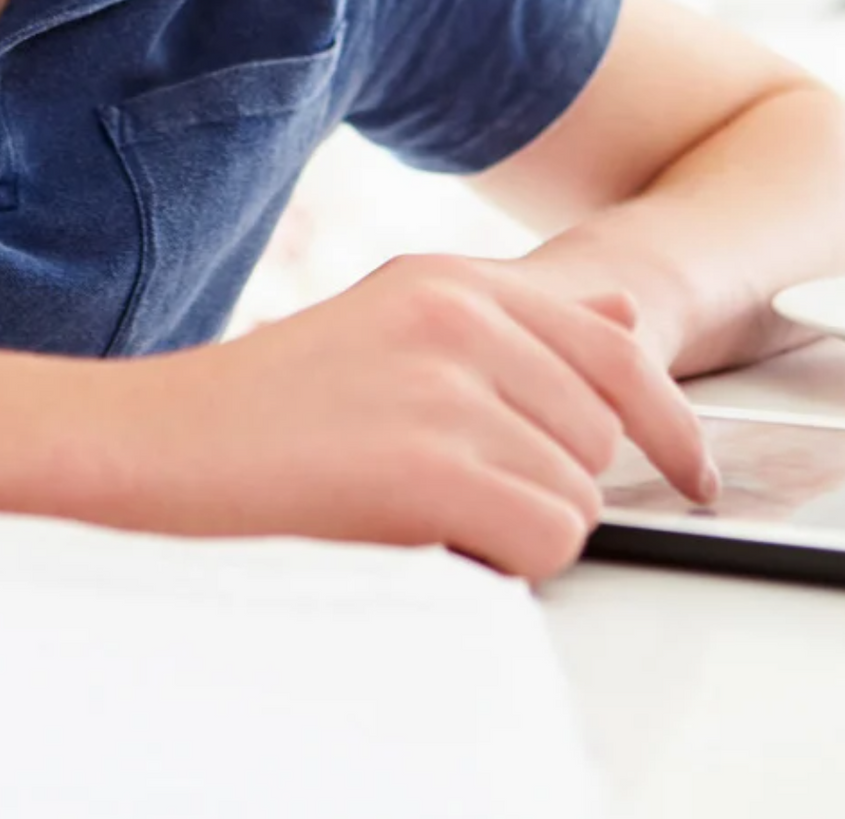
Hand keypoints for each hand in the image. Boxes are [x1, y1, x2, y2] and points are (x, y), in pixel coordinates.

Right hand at [98, 252, 720, 581]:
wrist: (151, 447)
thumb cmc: (259, 407)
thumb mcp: (393, 327)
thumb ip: (517, 321)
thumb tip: (627, 311)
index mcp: (447, 280)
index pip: (617, 344)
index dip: (669, 422)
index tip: (692, 472)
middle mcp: (458, 316)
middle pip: (602, 434)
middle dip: (550, 482)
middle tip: (454, 494)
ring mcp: (445, 386)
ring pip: (578, 496)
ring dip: (518, 526)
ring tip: (416, 509)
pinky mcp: (429, 463)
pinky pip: (546, 540)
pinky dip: (503, 563)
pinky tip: (421, 537)